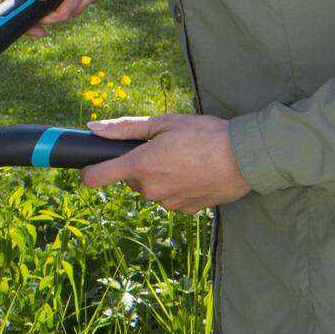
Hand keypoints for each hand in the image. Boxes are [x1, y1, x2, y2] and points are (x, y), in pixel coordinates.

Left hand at [81, 113, 250, 212]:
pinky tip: (194, 173)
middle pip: (130, 180)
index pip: (96, 177)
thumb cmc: (204, 134)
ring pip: (152, 190)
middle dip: (139, 167)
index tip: (90, 166)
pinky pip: (172, 198)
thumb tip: (94, 128)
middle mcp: (151, 189)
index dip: (89, 171)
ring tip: (184, 159)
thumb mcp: (163, 123)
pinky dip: (177, 187)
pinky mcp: (186, 210)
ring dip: (159, 177)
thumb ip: (125, 128)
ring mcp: (169, 202)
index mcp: (140, 165)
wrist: (245, 157)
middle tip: (163, 149)